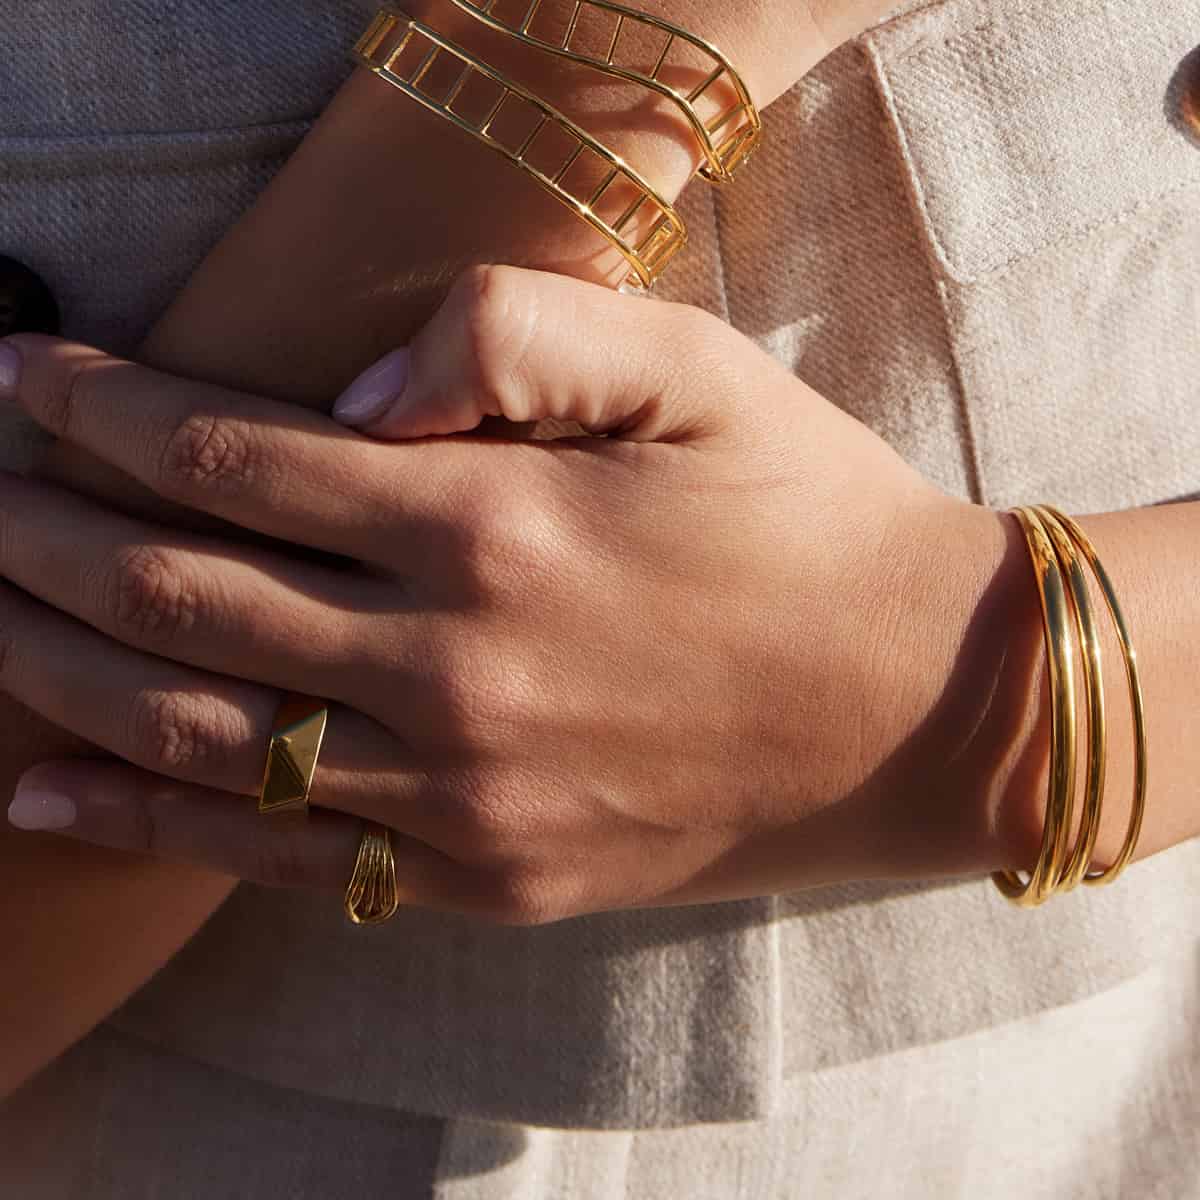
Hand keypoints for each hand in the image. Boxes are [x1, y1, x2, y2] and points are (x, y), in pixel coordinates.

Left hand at [0, 267, 1015, 923]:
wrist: (912, 707)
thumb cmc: (807, 519)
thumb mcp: (693, 370)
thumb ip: (515, 335)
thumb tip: (353, 399)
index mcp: (496, 524)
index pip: (227, 456)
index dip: (98, 411)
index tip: (20, 383)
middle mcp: (456, 670)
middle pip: (175, 596)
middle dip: (36, 533)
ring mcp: (464, 796)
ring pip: (194, 735)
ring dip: (56, 667)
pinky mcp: (487, 878)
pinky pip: (276, 859)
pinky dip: (144, 821)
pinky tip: (48, 790)